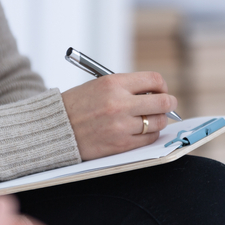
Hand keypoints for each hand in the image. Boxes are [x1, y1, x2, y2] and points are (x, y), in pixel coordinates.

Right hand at [61, 72, 176, 159]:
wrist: (55, 129)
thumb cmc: (77, 106)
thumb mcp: (99, 85)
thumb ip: (127, 87)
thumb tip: (156, 94)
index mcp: (113, 83)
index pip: (154, 80)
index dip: (162, 86)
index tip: (162, 90)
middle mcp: (119, 103)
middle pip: (162, 102)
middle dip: (169, 103)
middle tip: (168, 105)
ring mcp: (121, 126)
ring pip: (158, 122)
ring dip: (160, 120)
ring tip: (152, 119)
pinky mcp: (120, 144)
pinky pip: (148, 139)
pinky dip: (151, 134)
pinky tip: (143, 131)